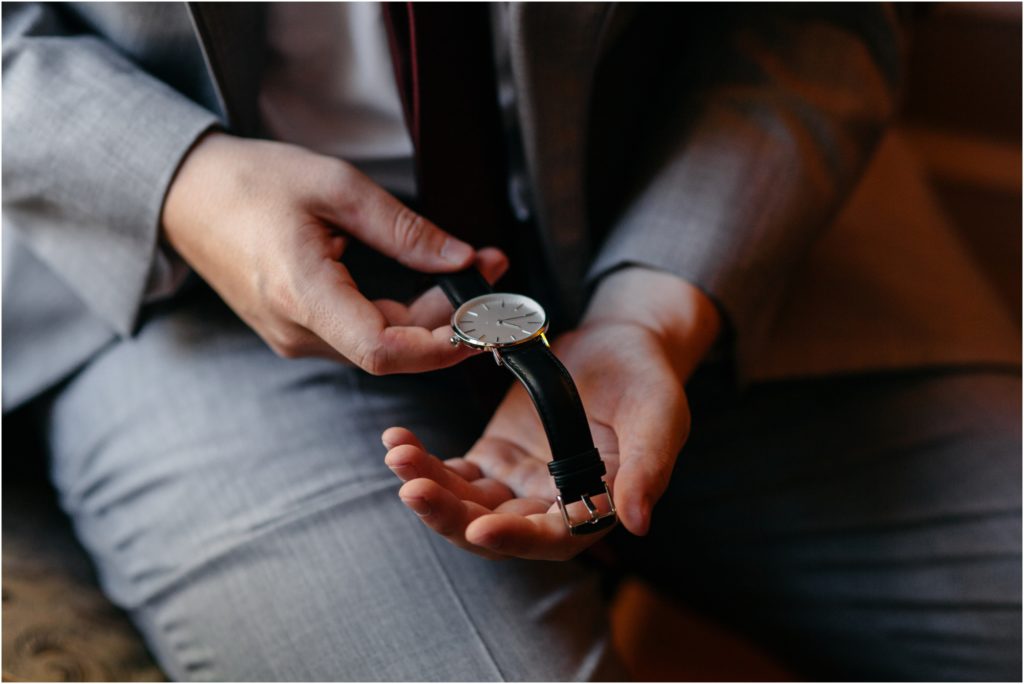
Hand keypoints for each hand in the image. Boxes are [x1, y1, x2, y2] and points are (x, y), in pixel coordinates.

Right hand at [162, 131, 506, 373]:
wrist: (186, 196)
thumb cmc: (251, 182)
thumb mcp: (337, 187)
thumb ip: (405, 231)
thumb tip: (462, 261)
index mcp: (300, 292)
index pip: (384, 350)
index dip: (443, 346)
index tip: (485, 321)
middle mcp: (296, 330)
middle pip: (391, 350)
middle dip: (451, 320)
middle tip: (491, 273)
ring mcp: (294, 337)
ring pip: (381, 346)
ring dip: (430, 318)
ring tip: (468, 271)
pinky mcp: (297, 332)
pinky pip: (361, 337)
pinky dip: (401, 318)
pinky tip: (426, 285)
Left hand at [383, 267, 720, 559]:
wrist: (619, 343)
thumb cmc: (647, 379)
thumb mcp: (659, 415)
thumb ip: (648, 468)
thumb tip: (636, 523)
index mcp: (594, 507)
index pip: (552, 538)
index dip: (515, 539)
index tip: (478, 528)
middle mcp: (551, 506)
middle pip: (494, 528)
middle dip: (450, 515)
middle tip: (412, 488)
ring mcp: (517, 483)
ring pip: (465, 502)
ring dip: (428, 485)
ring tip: (398, 454)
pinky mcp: (494, 456)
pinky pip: (453, 469)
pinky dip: (423, 460)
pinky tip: (396, 441)